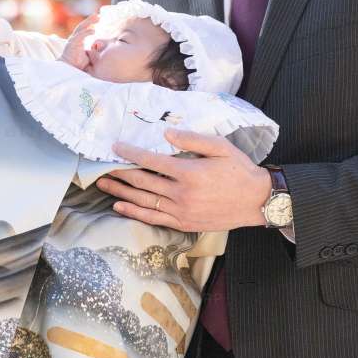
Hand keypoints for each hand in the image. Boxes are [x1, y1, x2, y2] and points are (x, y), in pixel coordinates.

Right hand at [58, 12, 99, 70]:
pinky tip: (93, 30)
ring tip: (97, 18)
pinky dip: (86, 32)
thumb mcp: (89, 56)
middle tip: (98, 15)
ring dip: (89, 22)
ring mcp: (73, 40)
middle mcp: (75, 38)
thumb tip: (102, 47)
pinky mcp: (72, 44)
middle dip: (90, 20)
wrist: (68, 69)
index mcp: (78, 40)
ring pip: (81, 28)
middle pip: (83, 26)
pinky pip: (80, 36)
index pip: (84, 29)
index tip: (98, 19)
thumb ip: (94, 50)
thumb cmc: (78, 64)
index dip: (90, 24)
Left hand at [96, 128, 271, 230]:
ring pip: (143, 202)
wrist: (257, 202)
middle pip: (142, 182)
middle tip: (101, 167)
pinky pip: (153, 219)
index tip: (115, 147)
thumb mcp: (220, 146)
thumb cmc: (239, 170)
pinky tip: (119, 206)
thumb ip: (192, 139)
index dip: (130, 154)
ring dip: (120, 193)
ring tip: (103, 185)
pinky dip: (134, 213)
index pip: (151, 161)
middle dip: (119, 173)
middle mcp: (181, 194)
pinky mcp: (184, 223)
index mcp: (189, 172)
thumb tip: (166, 133)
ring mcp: (181, 211)